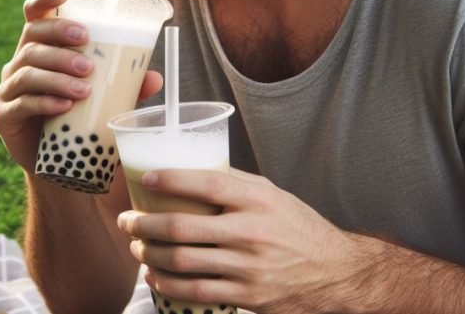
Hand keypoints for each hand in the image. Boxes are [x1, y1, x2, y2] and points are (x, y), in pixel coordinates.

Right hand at [0, 0, 163, 171]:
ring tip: (85, 88)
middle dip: (59, 37)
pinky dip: (44, 102)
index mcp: (41, 49)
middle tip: (87, 48)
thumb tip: (155, 77)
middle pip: (31, 37)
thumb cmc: (81, 121)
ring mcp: (8, 89)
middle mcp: (19, 63)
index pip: (34, 16)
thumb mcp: (107, 101)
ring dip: (57, 76)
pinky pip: (21, 103)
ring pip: (27, 71)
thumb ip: (127, 87)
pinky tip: (64, 107)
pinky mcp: (3, 117)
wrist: (60, 168)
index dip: (44, 0)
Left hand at [116, 168, 364, 312]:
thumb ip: (235, 183)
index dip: (172, 180)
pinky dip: (167, 284)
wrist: (336, 273)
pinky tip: (154, 276)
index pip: (208, 183)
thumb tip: (191, 168)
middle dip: (144, 225)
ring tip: (137, 247)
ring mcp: (249, 267)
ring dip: (149, 254)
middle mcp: (252, 232)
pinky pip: (196, 292)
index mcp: (258, 200)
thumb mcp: (272, 195)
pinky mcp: (248, 296)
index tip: (145, 178)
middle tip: (128, 221)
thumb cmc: (298, 227)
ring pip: (183, 261)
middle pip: (184, 227)